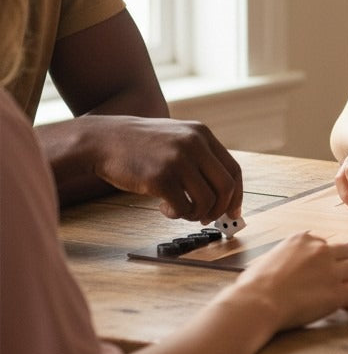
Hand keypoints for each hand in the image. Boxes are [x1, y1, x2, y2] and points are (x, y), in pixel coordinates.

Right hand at [84, 116, 243, 221]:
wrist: (104, 140)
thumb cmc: (141, 145)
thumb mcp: (177, 137)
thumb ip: (200, 157)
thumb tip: (222, 193)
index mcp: (202, 134)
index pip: (234, 170)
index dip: (236, 195)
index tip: (233, 212)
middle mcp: (194, 145)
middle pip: (226, 187)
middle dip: (220, 210)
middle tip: (208, 219)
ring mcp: (177, 160)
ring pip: (206, 201)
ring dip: (196, 214)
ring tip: (182, 211)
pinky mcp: (159, 177)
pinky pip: (182, 208)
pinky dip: (177, 214)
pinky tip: (165, 208)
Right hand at [227, 232, 347, 330]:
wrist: (256, 303)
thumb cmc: (254, 286)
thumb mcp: (270, 257)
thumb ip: (288, 257)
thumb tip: (288, 268)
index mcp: (303, 239)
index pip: (326, 244)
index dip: (324, 260)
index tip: (318, 272)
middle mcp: (320, 250)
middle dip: (343, 265)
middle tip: (334, 281)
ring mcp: (331, 270)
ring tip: (340, 292)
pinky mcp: (336, 292)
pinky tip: (343, 306)